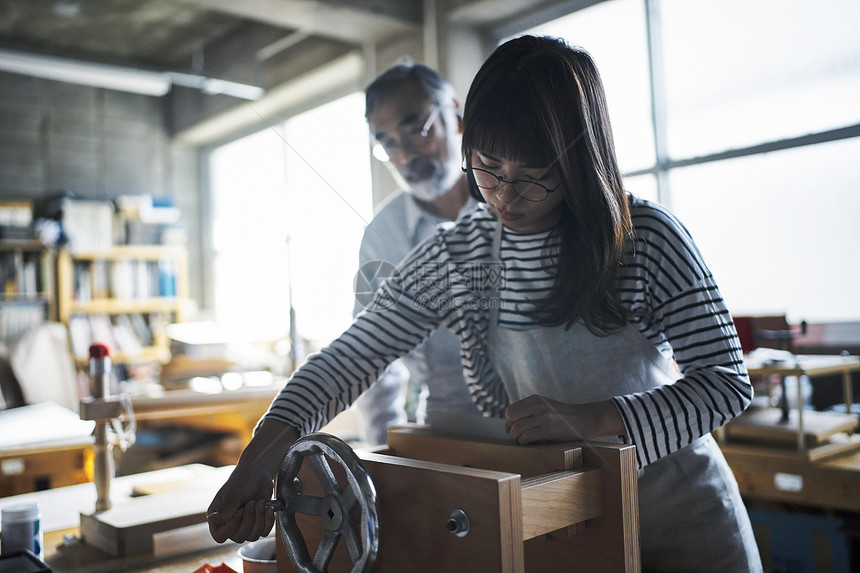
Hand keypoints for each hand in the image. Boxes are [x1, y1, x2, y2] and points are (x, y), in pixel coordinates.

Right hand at [207, 418, 299, 542]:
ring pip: (252, 536)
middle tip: (252, 502)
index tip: (239, 511)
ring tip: (259, 503)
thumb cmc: (243, 478)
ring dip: (259, 519)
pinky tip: (268, 508)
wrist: (259, 472)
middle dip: (249, 520)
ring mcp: (243, 524)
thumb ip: (226, 508)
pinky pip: (263, 532)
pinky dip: (268, 521)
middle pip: (238, 537)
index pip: (220, 536)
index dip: (231, 527)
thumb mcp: (234, 492)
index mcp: (217, 516)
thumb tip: (213, 520)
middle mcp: (228, 522)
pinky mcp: (257, 523)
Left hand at [505, 395, 625, 443]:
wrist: (585, 419)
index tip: (512, 428)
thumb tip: (510, 422)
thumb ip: (530, 410)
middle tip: (514, 436)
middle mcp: (538, 406)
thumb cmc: (563, 416)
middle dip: (510, 429)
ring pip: (517, 428)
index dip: (508, 421)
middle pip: (511, 418)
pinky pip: (527, 436)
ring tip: (520, 440)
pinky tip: (527, 442)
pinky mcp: (549, 430)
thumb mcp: (545, 406)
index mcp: (535, 400)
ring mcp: (544, 417)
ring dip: (515, 437)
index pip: (511, 409)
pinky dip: (523, 441)